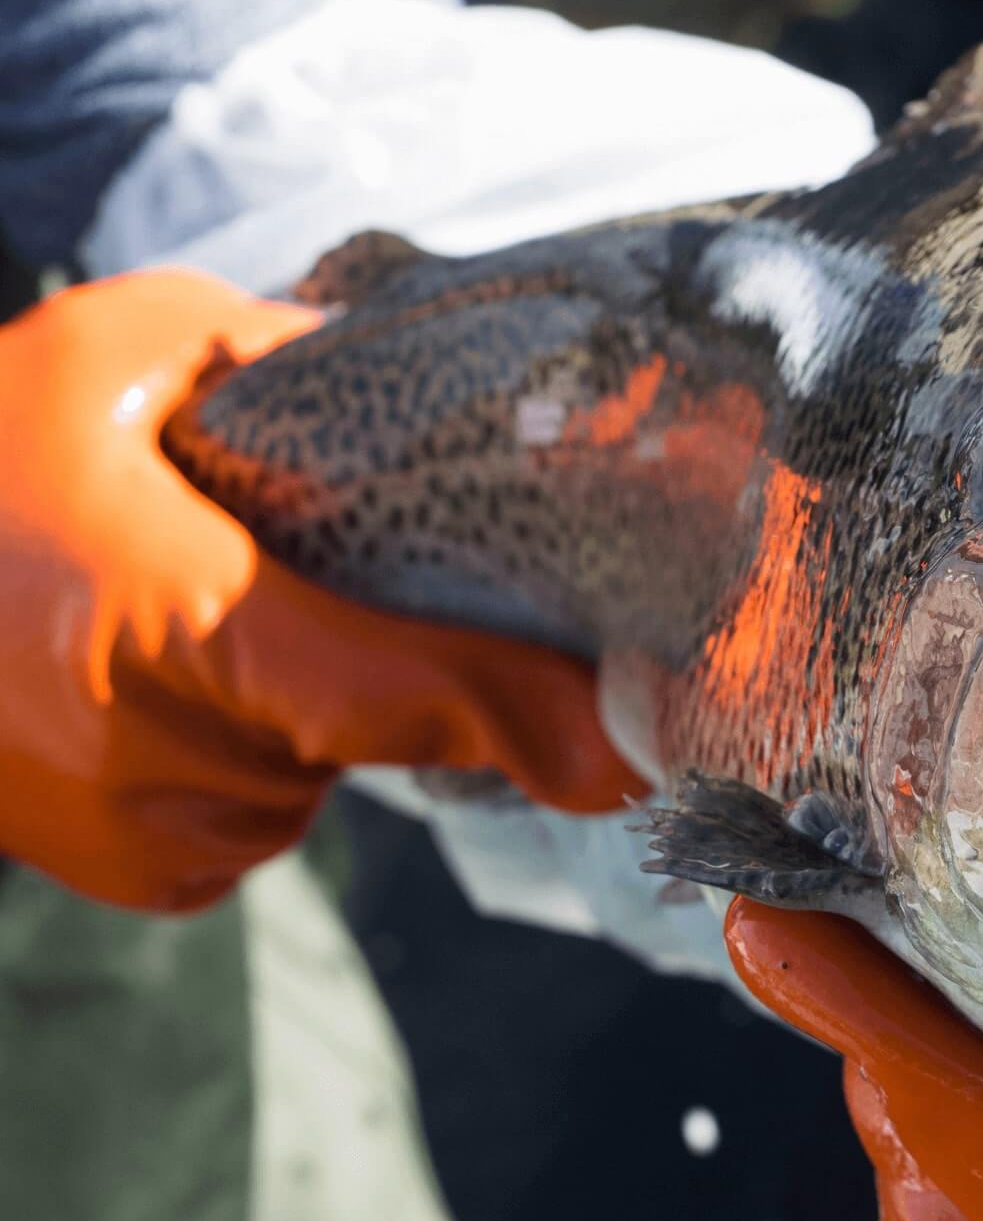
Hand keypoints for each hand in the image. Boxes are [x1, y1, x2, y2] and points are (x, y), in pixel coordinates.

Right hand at [0, 269, 643, 910]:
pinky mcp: (137, 874)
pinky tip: (185, 691)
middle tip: (348, 582)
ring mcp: (138, 830)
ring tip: (213, 620)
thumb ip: (281, 356)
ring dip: (317, 711)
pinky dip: (263, 762)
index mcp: (156, 616)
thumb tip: (428, 386)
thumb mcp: (121, 345)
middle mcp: (149, 751)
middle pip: (372, 731)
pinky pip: (269, 823)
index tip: (622, 756)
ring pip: (325, 778)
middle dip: (410, 670)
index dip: (514, 719)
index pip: (384, 689)